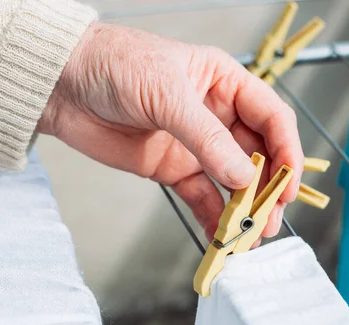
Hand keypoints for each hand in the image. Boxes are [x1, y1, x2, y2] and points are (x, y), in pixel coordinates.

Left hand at [38, 22, 303, 241]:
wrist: (61, 84)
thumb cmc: (114, 65)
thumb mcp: (167, 94)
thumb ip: (207, 138)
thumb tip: (243, 177)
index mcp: (226, 84)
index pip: (272, 119)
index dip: (287, 152)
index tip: (288, 184)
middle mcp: (219, 116)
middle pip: (258, 156)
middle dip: (267, 189)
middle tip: (268, 220)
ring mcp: (197, 145)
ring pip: (233, 181)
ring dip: (244, 209)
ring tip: (250, 236)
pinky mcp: (174, 169)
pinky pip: (202, 196)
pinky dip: (213, 217)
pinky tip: (221, 236)